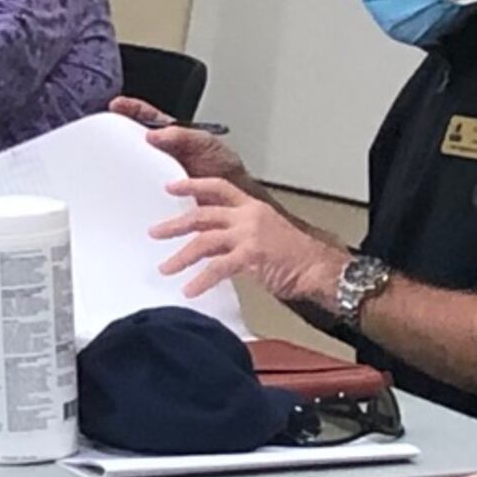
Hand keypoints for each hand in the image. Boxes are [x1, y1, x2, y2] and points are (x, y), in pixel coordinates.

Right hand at [113, 96, 247, 183]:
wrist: (236, 200)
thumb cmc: (225, 169)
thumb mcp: (208, 144)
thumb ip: (183, 136)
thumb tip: (156, 134)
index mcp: (173, 136)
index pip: (148, 117)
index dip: (131, 109)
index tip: (116, 105)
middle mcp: (163, 154)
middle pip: (134, 142)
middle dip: (117, 137)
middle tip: (104, 134)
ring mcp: (160, 175)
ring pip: (135, 168)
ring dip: (123, 168)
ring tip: (112, 165)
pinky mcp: (160, 196)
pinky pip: (143, 192)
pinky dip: (134, 193)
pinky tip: (129, 193)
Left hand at [150, 176, 348, 302]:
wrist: (321, 270)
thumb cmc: (299, 257)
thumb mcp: (268, 235)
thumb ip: (242, 235)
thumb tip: (219, 244)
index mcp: (253, 207)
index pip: (218, 188)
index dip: (192, 186)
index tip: (171, 186)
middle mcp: (249, 216)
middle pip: (202, 214)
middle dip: (175, 224)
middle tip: (155, 231)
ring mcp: (249, 234)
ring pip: (204, 241)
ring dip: (181, 256)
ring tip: (165, 268)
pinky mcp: (251, 256)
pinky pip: (217, 268)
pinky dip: (200, 280)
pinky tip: (190, 290)